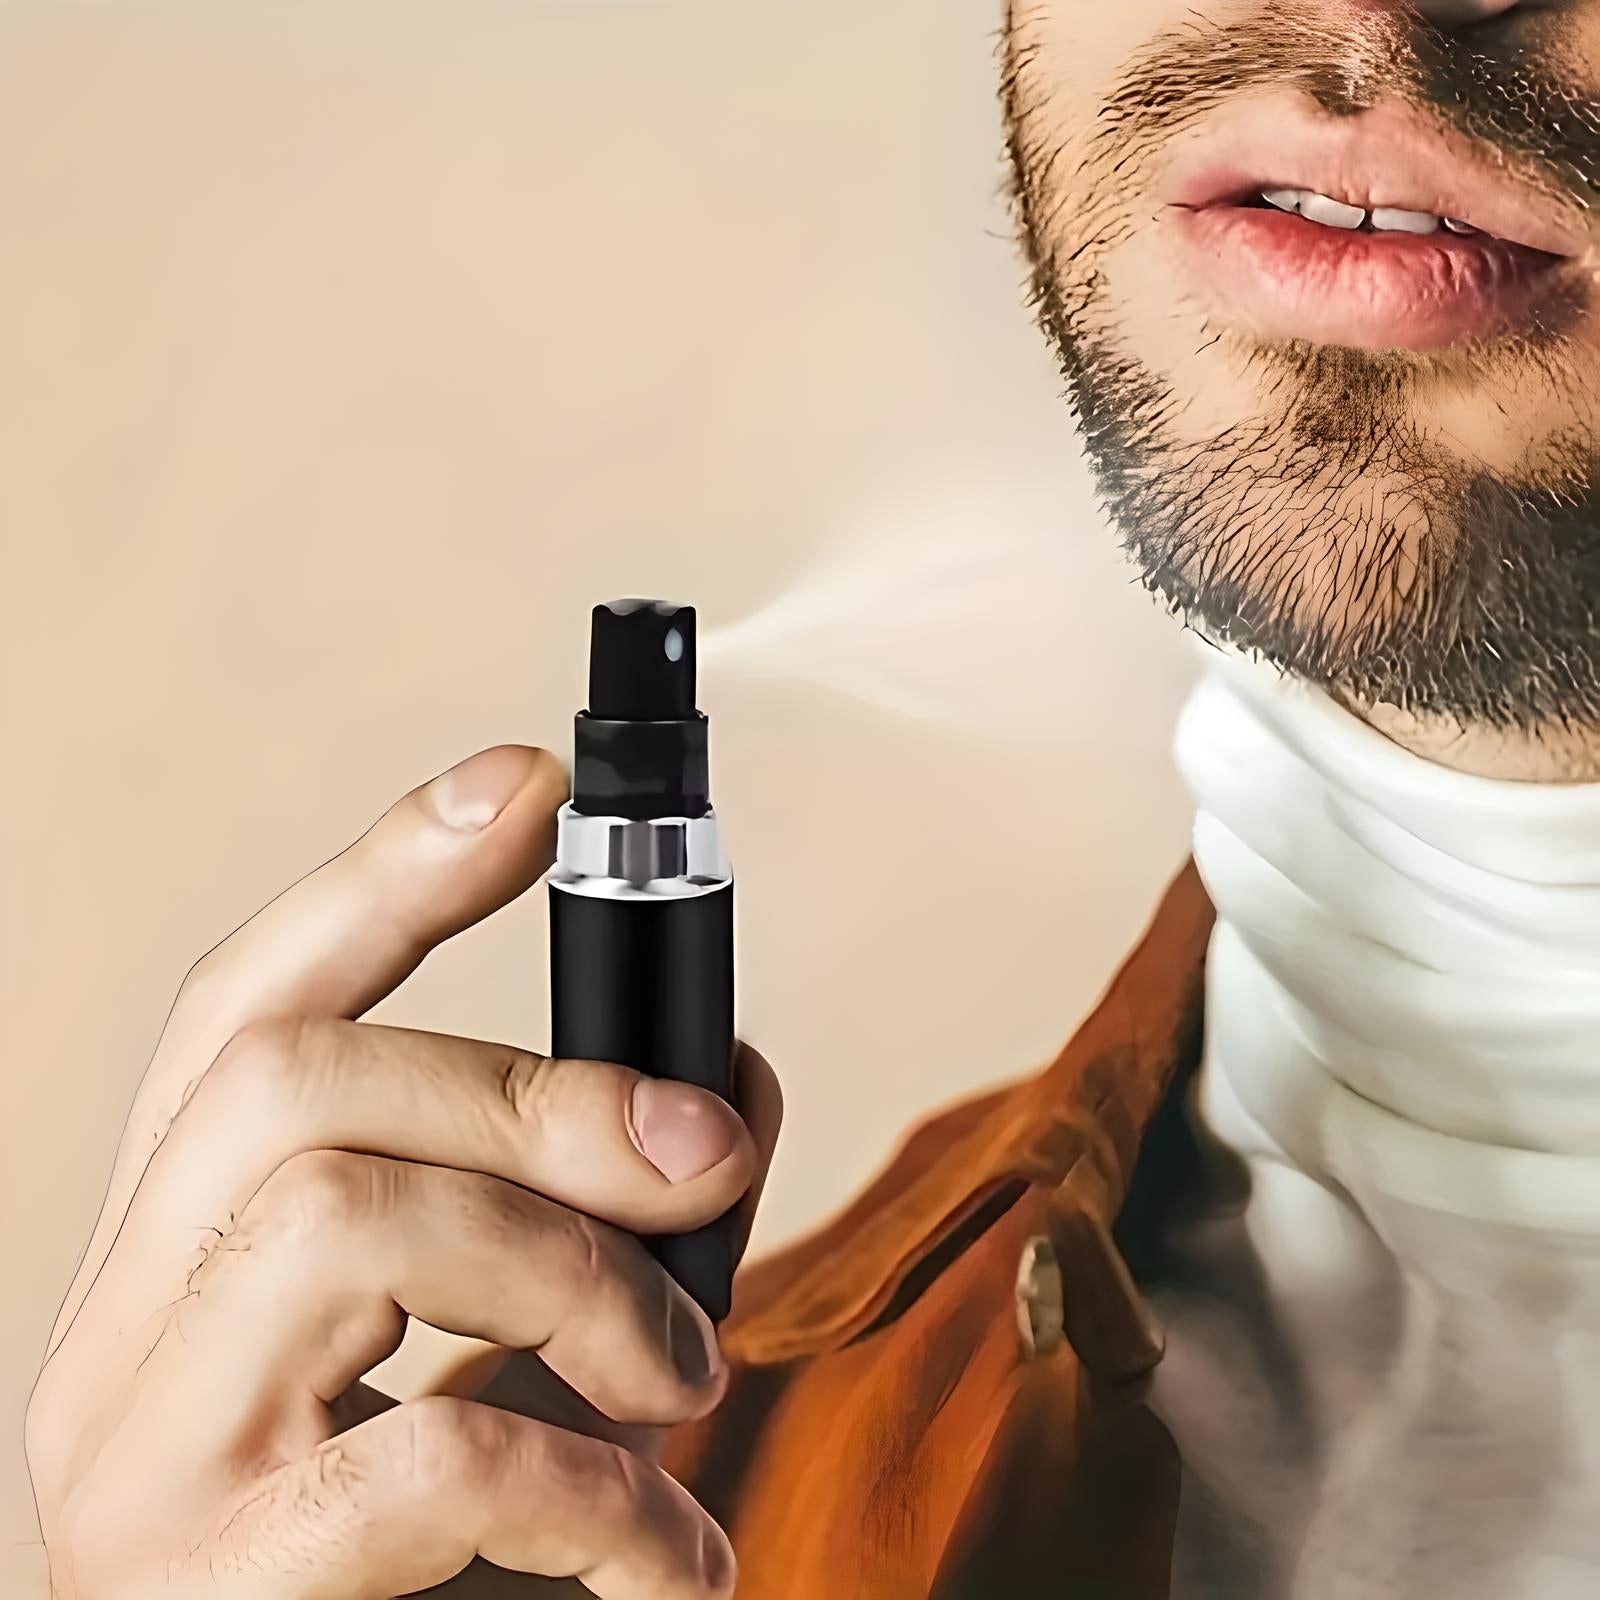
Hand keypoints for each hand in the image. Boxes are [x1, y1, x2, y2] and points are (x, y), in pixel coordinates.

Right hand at [25, 745, 781, 1598]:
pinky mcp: (206, 1598)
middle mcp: (116, 1342)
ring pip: (344, 1217)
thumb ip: (603, 1228)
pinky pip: (421, 1460)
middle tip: (709, 1165)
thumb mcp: (518, 1367)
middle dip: (540, 1093)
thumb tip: (728, 1094)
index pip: (244, 1013)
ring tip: (686, 1384)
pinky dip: (596, 1488)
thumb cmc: (424, 1583)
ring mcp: (135, 1466)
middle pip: (298, 1082)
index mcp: (182, 1265)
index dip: (383, 875)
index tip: (528, 785)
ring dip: (579, 1280)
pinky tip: (672, 1556)